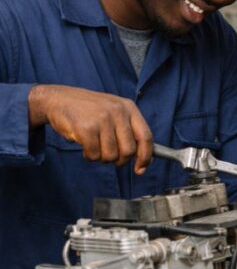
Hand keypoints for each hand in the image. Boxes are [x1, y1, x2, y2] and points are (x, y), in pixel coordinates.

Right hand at [28, 84, 153, 173]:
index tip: (140, 169)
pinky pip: (94, 154)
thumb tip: (145, 158)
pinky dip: (89, 156)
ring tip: (94, 146)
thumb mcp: (113, 112)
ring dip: (101, 157)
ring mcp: (102, 119)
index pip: (146, 137)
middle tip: (108, 156)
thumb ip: (129, 131)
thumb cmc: (88, 110)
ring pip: (111, 155)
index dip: (145, 156)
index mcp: (129, 108)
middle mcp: (118, 112)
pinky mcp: (86, 128)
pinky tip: (84, 145)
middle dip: (118, 160)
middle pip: (128, 150)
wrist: (58, 99)